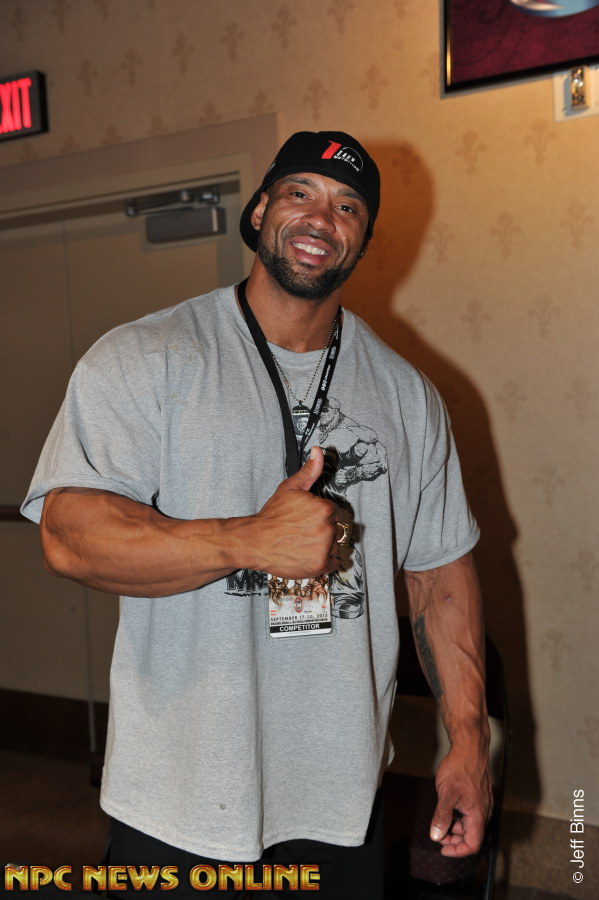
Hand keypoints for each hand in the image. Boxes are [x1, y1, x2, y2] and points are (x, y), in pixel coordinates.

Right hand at [252, 447, 351, 578]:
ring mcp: (325, 548)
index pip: (335, 513)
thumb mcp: (290, 488)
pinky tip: (307, 554)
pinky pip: (334, 562)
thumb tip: (318, 450)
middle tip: (304, 533)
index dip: (322, 517)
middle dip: (325, 531)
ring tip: (304, 543)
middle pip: (338, 530)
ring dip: (325, 546)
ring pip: (336, 546)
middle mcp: (328, 528)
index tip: (307, 521)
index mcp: (325, 508)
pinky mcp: (320, 565)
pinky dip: (324, 561)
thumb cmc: (271, 515)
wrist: (254, 541)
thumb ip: (309, 471)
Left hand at [429, 743, 492, 856]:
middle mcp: (484, 812)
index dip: (457, 850)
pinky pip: (471, 813)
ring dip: (455, 827)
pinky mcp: (480, 796)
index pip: (472, 844)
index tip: (442, 848)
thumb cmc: (459, 767)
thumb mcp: (446, 794)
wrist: (470, 747)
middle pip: (471, 836)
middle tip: (437, 833)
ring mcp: (483, 803)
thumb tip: (436, 836)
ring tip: (441, 819)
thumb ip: (442, 817)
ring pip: (470, 824)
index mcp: (478, 815)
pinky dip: (459, 816)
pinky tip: (448, 807)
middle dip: (453, 839)